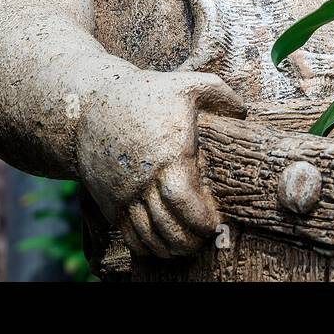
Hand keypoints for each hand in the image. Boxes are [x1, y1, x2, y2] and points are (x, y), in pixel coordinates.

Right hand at [75, 70, 244, 257]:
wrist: (90, 105)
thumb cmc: (145, 94)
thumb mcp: (187, 84)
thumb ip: (221, 95)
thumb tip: (243, 113)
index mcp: (168, 156)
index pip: (184, 201)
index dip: (200, 220)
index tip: (213, 224)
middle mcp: (143, 180)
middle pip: (167, 225)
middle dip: (188, 241)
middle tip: (202, 241)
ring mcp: (123, 193)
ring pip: (146, 234)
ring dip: (168, 248)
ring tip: (184, 248)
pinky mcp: (108, 199)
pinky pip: (127, 232)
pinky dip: (144, 246)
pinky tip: (158, 247)